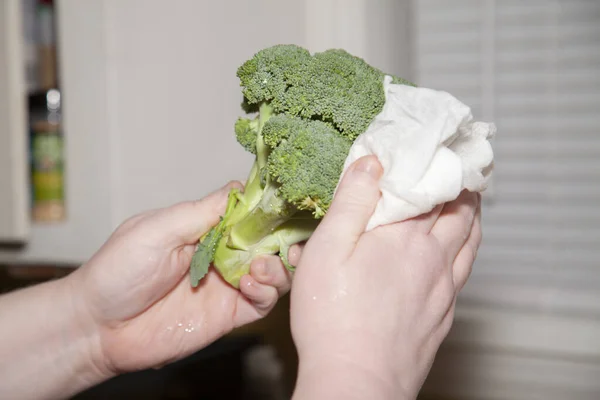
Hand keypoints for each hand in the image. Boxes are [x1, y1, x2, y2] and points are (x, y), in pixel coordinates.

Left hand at [66, 182, 292, 376]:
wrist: (99, 326)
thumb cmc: (118, 270)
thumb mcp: (158, 229)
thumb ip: (201, 212)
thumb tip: (240, 188)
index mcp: (205, 228)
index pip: (248, 213)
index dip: (268, 208)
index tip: (284, 204)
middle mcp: (222, 254)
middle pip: (269, 241)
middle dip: (284, 237)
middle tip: (290, 238)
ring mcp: (227, 284)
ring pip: (274, 271)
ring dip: (278, 265)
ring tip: (260, 265)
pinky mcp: (229, 314)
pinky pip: (263, 302)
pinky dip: (267, 290)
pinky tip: (248, 284)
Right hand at [290, 156, 481, 398]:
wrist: (356, 380)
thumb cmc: (332, 316)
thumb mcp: (328, 249)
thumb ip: (352, 202)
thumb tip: (373, 161)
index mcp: (405, 238)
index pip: (433, 189)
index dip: (437, 164)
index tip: (439, 147)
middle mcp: (433, 259)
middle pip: (460, 212)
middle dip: (461, 186)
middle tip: (459, 168)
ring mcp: (442, 290)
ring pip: (469, 242)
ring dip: (471, 217)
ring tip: (468, 203)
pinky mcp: (442, 316)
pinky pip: (464, 272)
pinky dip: (466, 250)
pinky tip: (457, 253)